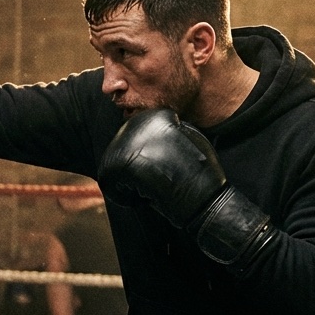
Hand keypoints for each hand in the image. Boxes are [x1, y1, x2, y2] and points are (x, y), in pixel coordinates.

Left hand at [98, 108, 275, 268]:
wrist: (205, 199)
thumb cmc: (197, 175)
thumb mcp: (186, 141)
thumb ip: (164, 135)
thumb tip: (139, 138)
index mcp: (157, 115)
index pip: (134, 139)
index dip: (146, 161)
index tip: (163, 171)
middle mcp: (141, 121)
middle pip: (120, 150)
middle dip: (133, 171)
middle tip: (157, 183)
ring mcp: (131, 140)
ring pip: (113, 166)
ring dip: (128, 183)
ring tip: (154, 189)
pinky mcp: (122, 162)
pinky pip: (109, 183)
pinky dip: (124, 196)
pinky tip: (146, 198)